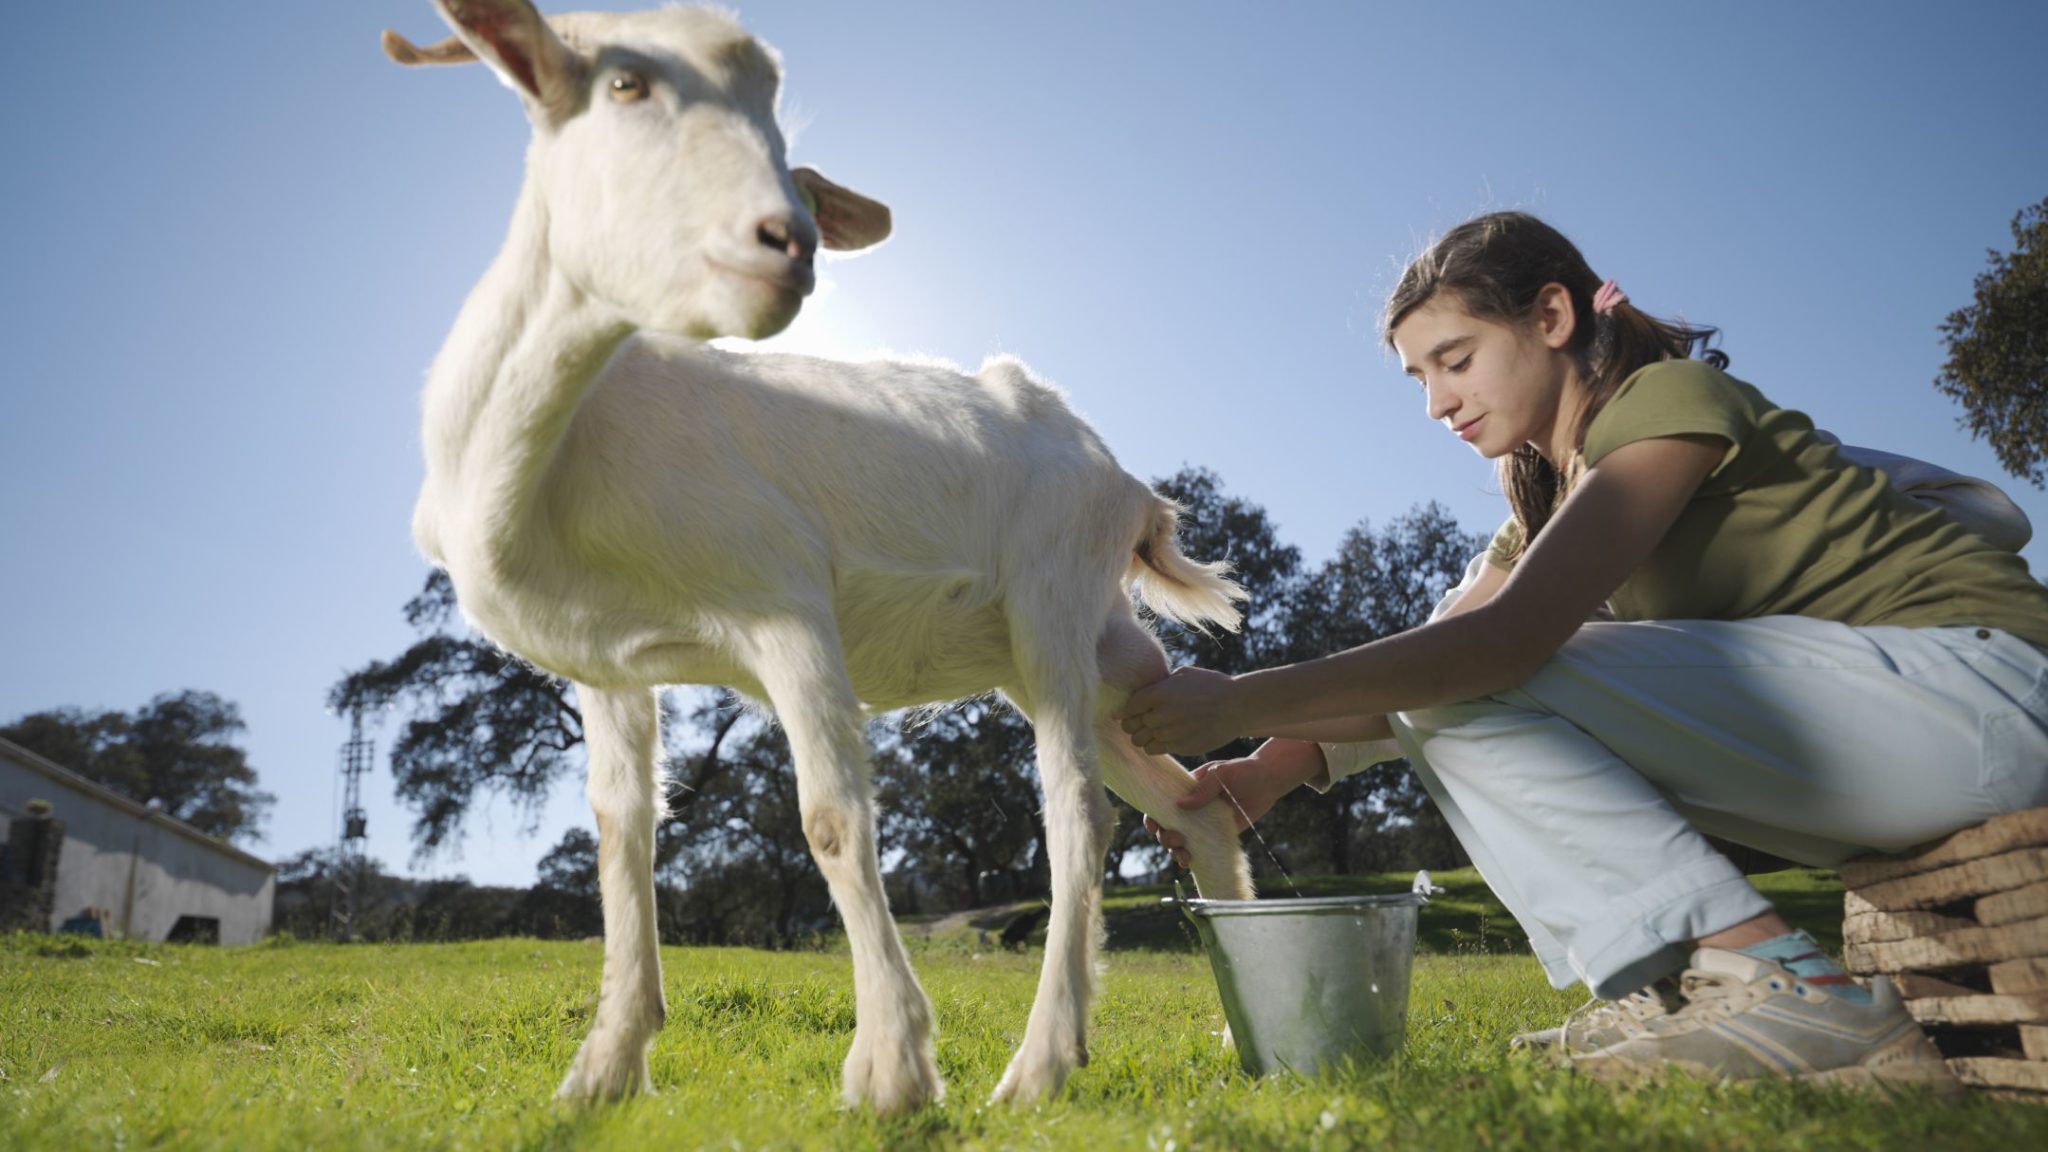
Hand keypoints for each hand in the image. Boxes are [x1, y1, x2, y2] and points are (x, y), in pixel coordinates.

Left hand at [1118, 665, 1242, 755]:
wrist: (1237, 706)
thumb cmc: (1212, 685)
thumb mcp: (1183, 674)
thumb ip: (1161, 685)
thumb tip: (1146, 691)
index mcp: (1158, 694)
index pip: (1128, 707)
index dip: (1127, 710)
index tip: (1129, 712)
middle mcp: (1160, 715)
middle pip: (1130, 727)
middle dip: (1133, 724)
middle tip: (1141, 722)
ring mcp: (1169, 733)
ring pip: (1140, 742)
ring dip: (1144, 737)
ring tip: (1154, 731)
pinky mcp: (1179, 747)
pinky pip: (1156, 750)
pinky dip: (1156, 745)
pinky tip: (1165, 738)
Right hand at [1145, 741, 1322, 866]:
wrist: (1268, 781)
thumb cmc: (1243, 770)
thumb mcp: (1220, 773)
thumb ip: (1203, 789)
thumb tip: (1181, 805)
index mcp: (1185, 790)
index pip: (1161, 804)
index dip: (1153, 816)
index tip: (1154, 826)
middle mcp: (1191, 809)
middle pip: (1167, 827)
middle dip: (1166, 837)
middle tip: (1177, 839)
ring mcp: (1204, 823)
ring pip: (1181, 841)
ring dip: (1176, 851)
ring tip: (1184, 856)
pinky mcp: (1218, 835)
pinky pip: (1201, 849)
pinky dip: (1192, 857)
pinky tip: (1190, 863)